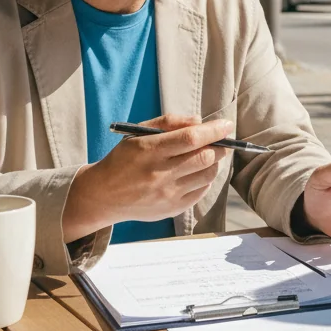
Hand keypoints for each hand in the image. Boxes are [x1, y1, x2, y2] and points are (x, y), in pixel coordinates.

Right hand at [64, 115, 231, 241]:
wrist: (103, 195)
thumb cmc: (124, 158)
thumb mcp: (138, 133)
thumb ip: (169, 122)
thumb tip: (200, 121)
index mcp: (149, 150)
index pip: (191, 138)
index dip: (214, 130)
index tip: (227, 125)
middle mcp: (159, 174)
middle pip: (205, 157)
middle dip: (220, 146)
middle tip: (221, 141)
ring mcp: (167, 194)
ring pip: (208, 175)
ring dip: (213, 162)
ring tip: (206, 156)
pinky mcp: (172, 209)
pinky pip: (201, 191)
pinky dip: (205, 179)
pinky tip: (195, 172)